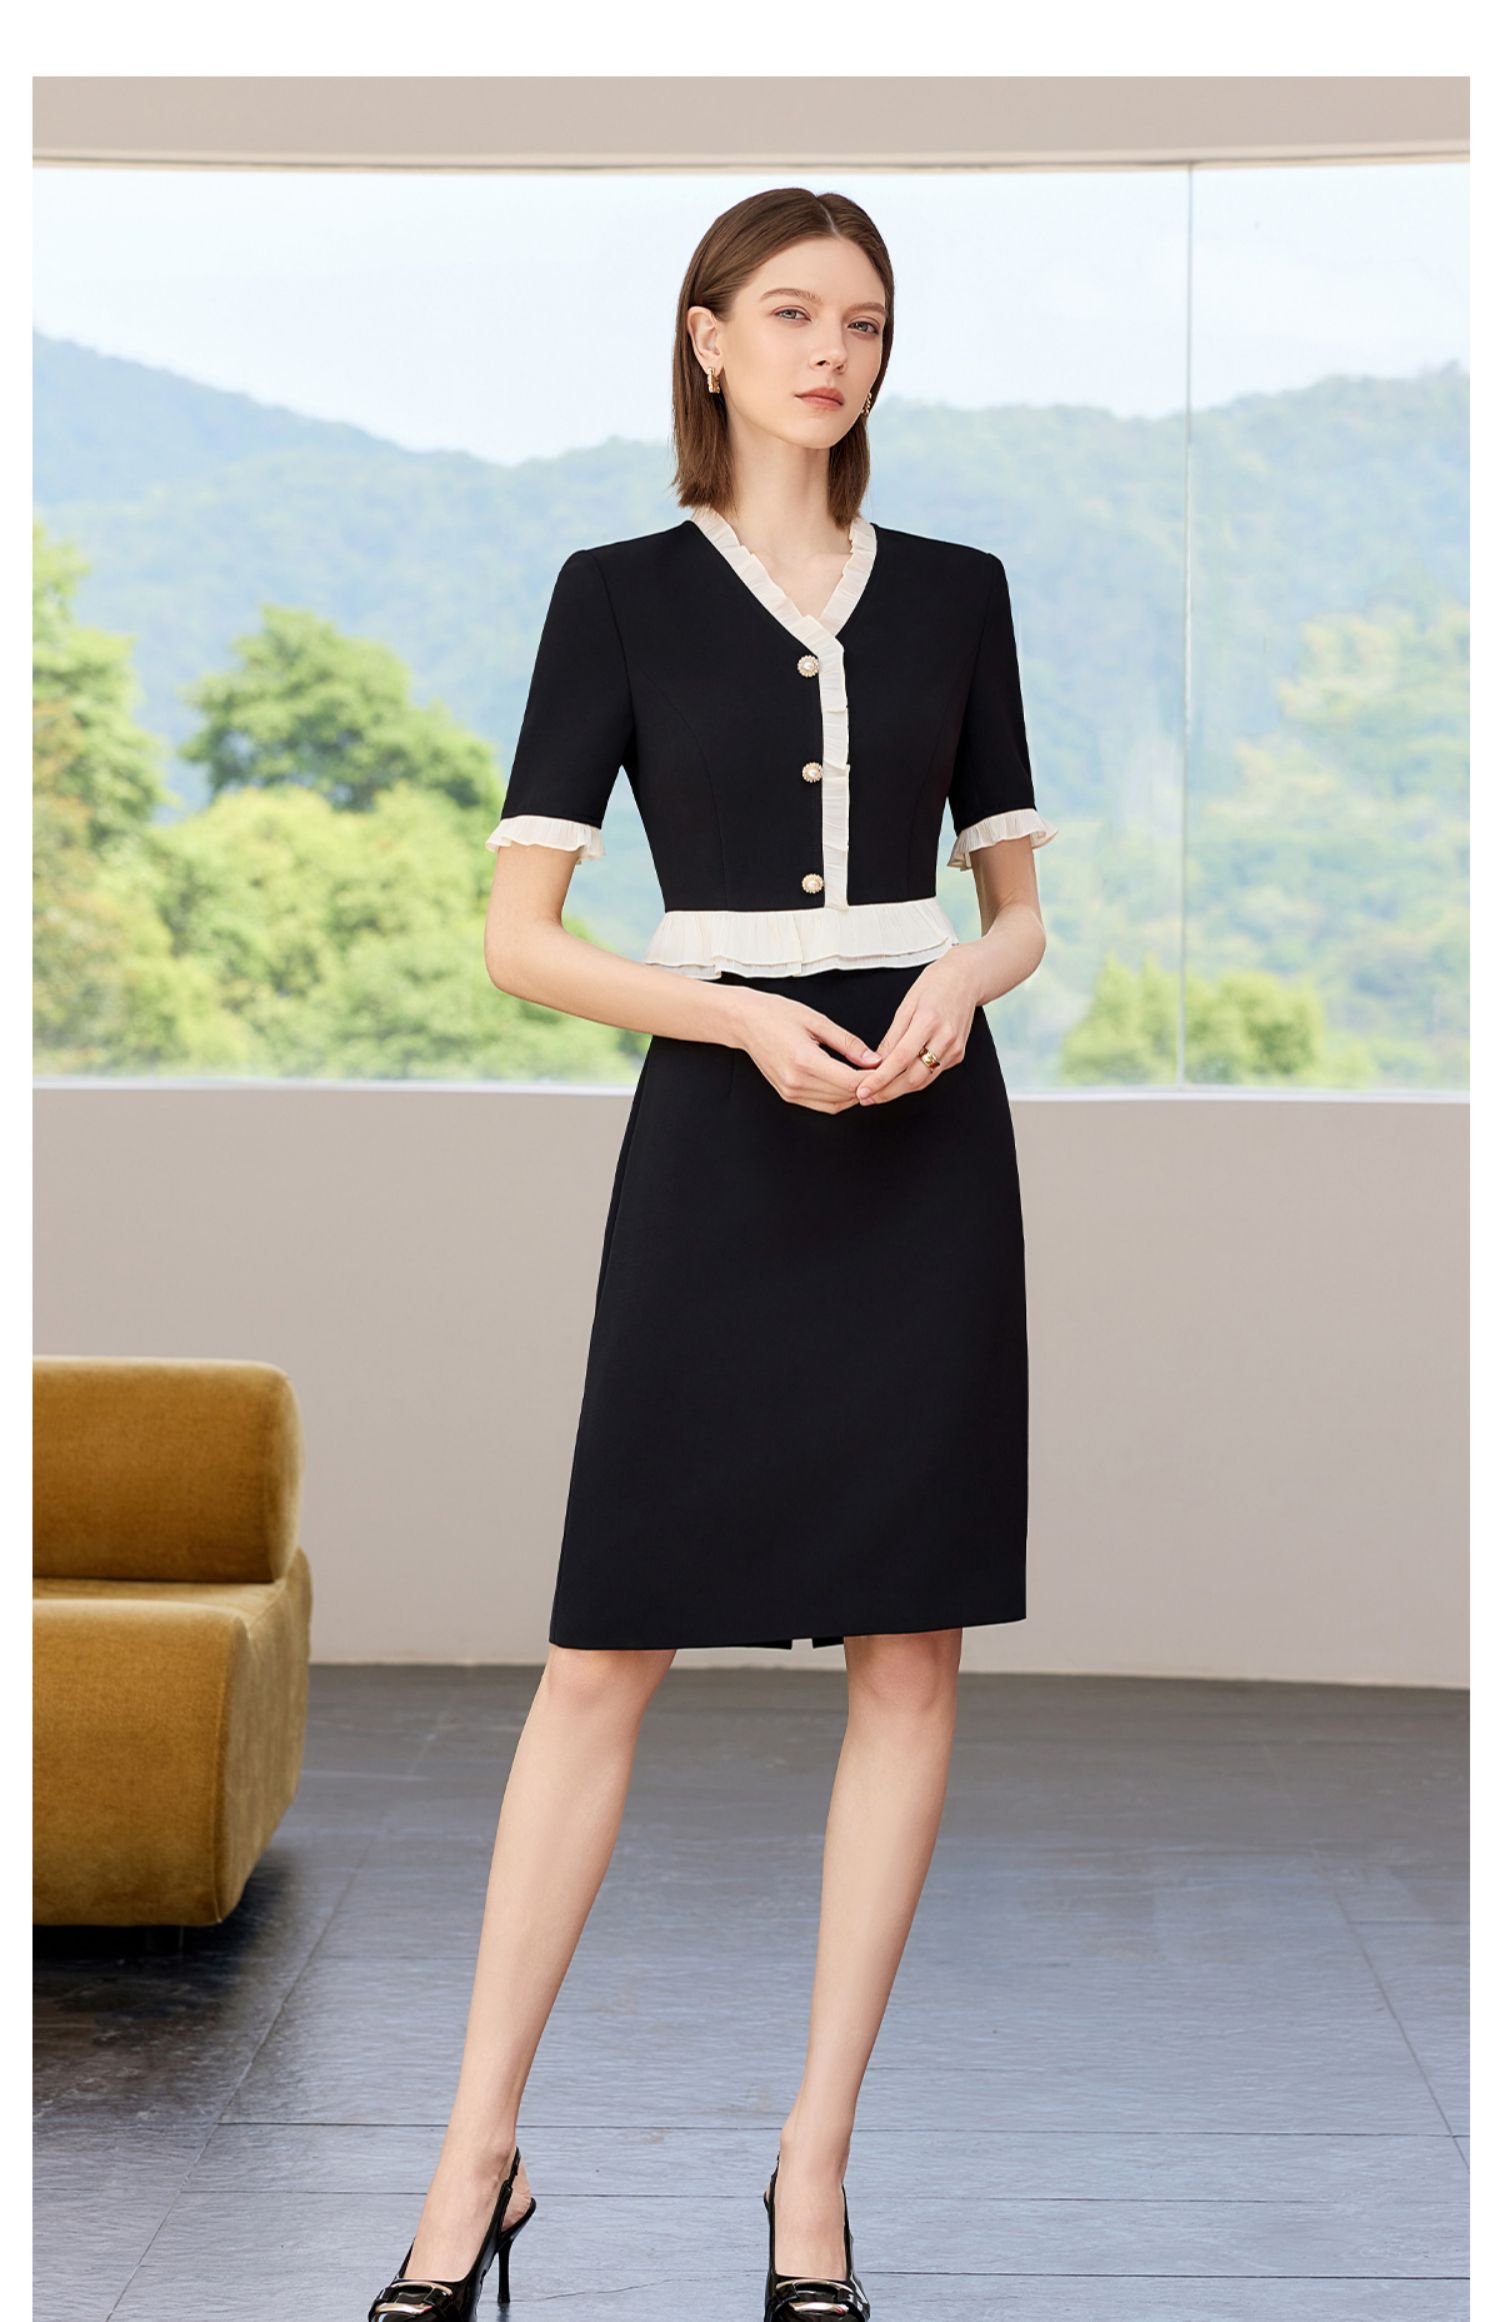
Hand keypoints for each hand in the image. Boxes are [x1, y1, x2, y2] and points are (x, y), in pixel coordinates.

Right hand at [736, 992, 884, 1113]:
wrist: (745, 1022)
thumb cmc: (776, 1014)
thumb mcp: (817, 1020)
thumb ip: (848, 1042)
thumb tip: (873, 1059)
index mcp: (804, 1061)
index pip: (850, 1081)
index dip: (873, 1078)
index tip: (886, 1067)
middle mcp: (796, 1082)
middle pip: (845, 1096)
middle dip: (868, 1086)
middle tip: (882, 1070)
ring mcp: (791, 1092)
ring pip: (836, 1104)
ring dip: (855, 1094)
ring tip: (867, 1076)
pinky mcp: (789, 1095)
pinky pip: (823, 1105)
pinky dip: (840, 1098)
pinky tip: (847, 1082)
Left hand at [853, 950, 982, 1105]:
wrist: (966, 979)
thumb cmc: (934, 985)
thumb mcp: (906, 1005)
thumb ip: (892, 1037)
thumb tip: (875, 1062)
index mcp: (928, 1022)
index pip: (899, 1059)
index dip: (880, 1079)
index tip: (863, 1090)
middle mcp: (945, 1038)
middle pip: (913, 1077)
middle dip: (887, 1092)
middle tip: (866, 1098)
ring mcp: (954, 1049)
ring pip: (924, 1080)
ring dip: (899, 1090)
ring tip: (877, 1094)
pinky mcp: (958, 1055)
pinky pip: (933, 1074)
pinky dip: (914, 1080)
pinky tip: (898, 1082)